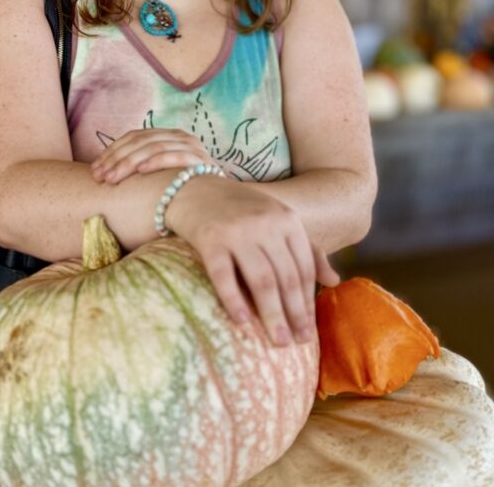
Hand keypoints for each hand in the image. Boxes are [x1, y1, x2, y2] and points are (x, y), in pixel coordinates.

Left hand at [91, 128, 216, 183]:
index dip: (112, 151)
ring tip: (113, 178)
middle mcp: (180, 137)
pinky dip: (156, 161)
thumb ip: (140, 166)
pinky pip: (175, 156)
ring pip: (154, 147)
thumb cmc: (184, 189)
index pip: (134, 136)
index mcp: (167, 135)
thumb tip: (103, 171)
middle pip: (141, 141)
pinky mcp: (202, 160)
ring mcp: (192, 147)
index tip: (94, 169)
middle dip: (116, 159)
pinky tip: (141, 171)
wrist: (219, 201)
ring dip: (129, 162)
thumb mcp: (160, 174)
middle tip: (99, 177)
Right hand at [166, 178, 339, 347]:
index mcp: (287, 219)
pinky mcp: (210, 239)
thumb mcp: (278, 221)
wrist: (195, 188)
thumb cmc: (241, 210)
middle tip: (299, 342)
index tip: (310, 330)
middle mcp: (265, 223)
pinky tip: (242, 322)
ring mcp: (237, 231)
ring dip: (272, 314)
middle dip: (295, 313)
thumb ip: (307, 249)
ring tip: (279, 341)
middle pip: (285, 277)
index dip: (308, 301)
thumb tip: (334, 282)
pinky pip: (223, 275)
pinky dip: (234, 299)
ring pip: (261, 280)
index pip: (303, 267)